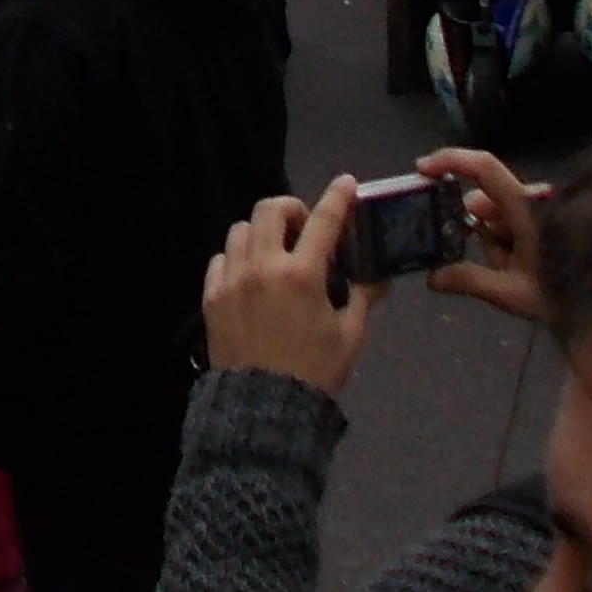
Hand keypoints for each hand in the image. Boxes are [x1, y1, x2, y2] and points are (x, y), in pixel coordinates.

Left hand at [200, 182, 371, 397]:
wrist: (264, 408)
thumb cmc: (314, 372)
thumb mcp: (349, 336)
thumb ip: (363, 298)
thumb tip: (379, 277)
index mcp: (302, 274)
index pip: (324, 221)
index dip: (338, 197)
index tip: (345, 183)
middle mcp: (263, 266)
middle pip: (270, 209)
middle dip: (290, 209)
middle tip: (303, 228)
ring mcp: (232, 279)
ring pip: (241, 230)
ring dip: (261, 233)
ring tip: (274, 253)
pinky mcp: (211, 296)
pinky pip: (220, 259)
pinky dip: (236, 258)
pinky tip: (248, 276)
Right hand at [421, 148, 545, 323]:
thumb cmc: (565, 294)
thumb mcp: (513, 293)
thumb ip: (470, 281)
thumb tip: (432, 277)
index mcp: (525, 207)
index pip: (484, 167)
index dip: (451, 161)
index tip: (422, 169)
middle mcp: (531, 200)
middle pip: (485, 199)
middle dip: (478, 229)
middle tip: (489, 261)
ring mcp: (538, 208)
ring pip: (496, 214)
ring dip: (494, 240)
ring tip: (514, 272)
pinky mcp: (543, 218)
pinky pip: (510, 222)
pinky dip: (506, 242)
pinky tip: (521, 267)